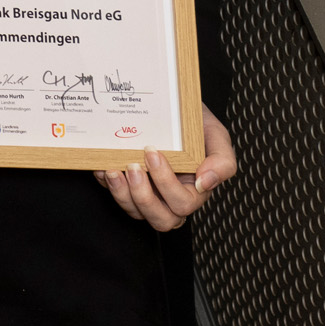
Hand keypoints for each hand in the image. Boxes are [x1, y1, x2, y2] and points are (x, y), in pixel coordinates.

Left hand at [95, 109, 237, 229]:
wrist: (172, 106)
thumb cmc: (194, 123)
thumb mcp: (215, 135)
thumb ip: (222, 161)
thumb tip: (206, 182)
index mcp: (193, 190)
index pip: (182, 203)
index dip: (166, 184)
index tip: (153, 153)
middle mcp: (170, 197)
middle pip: (160, 219)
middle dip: (143, 197)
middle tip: (133, 167)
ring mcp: (148, 193)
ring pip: (136, 212)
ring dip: (122, 194)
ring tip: (113, 170)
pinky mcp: (127, 185)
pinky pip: (116, 195)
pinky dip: (107, 184)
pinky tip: (102, 167)